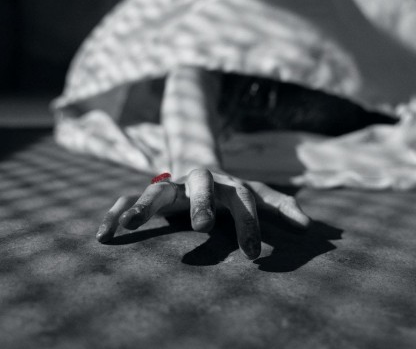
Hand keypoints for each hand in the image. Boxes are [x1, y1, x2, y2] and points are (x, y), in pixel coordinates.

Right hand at [95, 168, 310, 258]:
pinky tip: (104, 234)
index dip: (251, 224)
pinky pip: (128, 198)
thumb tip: (311, 226)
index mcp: (231, 183)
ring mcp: (173, 183)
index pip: (245, 199)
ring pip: (158, 188)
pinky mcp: (151, 190)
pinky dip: (115, 212)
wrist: (199, 160)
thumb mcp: (258, 193)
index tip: (253, 255)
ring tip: (132, 225)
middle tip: (202, 226)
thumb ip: (281, 205)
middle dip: (201, 203)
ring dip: (146, 205)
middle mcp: (201, 179)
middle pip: (201, 185)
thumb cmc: (233, 190)